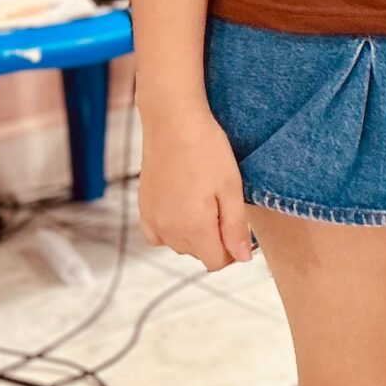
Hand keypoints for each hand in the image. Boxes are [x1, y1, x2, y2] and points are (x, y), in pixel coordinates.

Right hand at [138, 103, 252, 272]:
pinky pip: (157, 235)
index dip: (234, 251)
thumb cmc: (207, 151)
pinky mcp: (142, 208)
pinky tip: (182, 210)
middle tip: (225, 207)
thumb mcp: (231, 188)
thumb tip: (242, 259)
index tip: (241, 230)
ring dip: (194, 235)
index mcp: (194, 227)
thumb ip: (235, 228)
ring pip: (179, 245)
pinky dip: (171, 230)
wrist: (173, 122)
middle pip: (198, 254)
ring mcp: (152, 219)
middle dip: (216, 241)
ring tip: (206, 202)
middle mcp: (168, 230)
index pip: (216, 262)